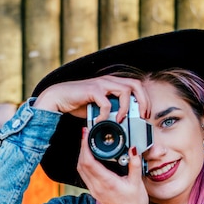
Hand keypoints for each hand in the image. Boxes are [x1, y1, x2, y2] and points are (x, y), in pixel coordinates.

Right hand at [33, 75, 150, 122]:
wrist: (58, 97)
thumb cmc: (77, 102)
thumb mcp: (98, 108)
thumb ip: (110, 111)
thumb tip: (121, 123)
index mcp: (113, 83)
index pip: (136, 86)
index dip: (144, 99)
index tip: (145, 115)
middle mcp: (109, 80)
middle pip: (136, 85)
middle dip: (143, 102)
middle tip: (142, 117)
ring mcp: (101, 84)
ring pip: (125, 90)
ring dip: (126, 108)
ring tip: (121, 119)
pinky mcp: (92, 90)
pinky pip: (106, 102)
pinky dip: (106, 114)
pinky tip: (100, 121)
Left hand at [77, 130, 148, 203]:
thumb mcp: (137, 182)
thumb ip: (134, 164)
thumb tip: (133, 149)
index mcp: (106, 182)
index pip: (88, 161)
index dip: (84, 146)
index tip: (86, 134)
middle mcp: (96, 186)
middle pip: (81, 164)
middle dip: (82, 148)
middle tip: (86, 135)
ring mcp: (94, 190)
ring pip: (80, 170)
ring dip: (82, 156)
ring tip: (87, 144)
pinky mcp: (95, 192)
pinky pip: (84, 176)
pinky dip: (85, 164)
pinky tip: (91, 158)